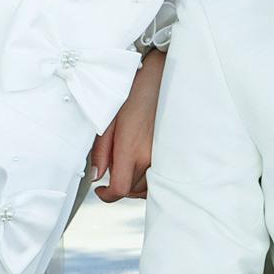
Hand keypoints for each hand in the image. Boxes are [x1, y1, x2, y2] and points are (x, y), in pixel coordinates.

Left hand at [90, 46, 165, 203]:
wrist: (163, 78)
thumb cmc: (133, 94)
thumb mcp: (108, 120)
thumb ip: (101, 151)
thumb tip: (97, 176)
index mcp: (130, 148)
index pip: (120, 189)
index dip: (107, 196)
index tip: (101, 191)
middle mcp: (150, 157)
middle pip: (132, 190)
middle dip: (120, 187)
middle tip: (114, 171)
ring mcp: (166, 156)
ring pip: (148, 187)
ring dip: (135, 184)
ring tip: (129, 168)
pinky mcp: (176, 153)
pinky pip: (163, 178)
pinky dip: (152, 179)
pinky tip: (145, 167)